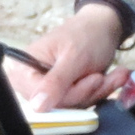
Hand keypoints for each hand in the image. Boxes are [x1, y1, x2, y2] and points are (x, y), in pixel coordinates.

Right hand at [9, 5, 126, 112]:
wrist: (102, 27)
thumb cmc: (85, 34)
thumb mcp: (74, 57)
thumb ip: (56, 82)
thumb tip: (37, 106)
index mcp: (23, 68)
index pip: (39, 98)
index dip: (69, 94)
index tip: (94, 79)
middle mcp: (31, 81)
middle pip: (57, 105)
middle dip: (86, 92)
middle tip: (102, 76)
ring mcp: (48, 89)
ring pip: (72, 107)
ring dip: (96, 92)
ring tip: (111, 74)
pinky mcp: (64, 94)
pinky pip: (81, 105)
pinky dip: (99, 92)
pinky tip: (110, 78)